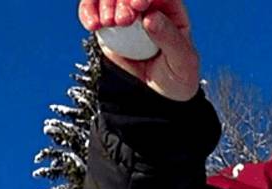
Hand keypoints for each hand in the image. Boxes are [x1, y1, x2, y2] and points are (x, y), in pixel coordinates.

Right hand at [78, 0, 200, 101]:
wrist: (158, 95)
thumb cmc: (178, 75)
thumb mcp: (184, 61)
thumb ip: (170, 38)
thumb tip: (150, 17)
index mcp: (170, 6)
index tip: (138, 5)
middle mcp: (146, 4)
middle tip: (121, 21)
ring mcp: (124, 12)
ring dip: (103, 4)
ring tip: (108, 24)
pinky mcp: (107, 25)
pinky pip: (91, 9)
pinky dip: (87, 12)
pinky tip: (92, 25)